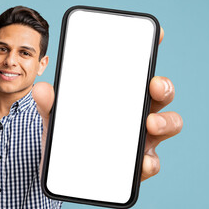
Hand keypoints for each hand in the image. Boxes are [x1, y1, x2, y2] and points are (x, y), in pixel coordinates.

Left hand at [32, 27, 182, 180]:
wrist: (61, 173)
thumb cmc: (65, 139)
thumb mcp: (55, 118)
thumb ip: (49, 105)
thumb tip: (42, 89)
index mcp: (116, 97)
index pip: (135, 72)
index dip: (147, 52)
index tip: (154, 35)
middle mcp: (132, 114)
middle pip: (159, 94)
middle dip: (163, 86)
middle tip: (154, 84)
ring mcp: (137, 139)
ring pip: (166, 125)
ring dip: (166, 121)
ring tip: (151, 124)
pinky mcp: (135, 166)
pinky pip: (151, 163)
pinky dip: (150, 162)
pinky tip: (143, 163)